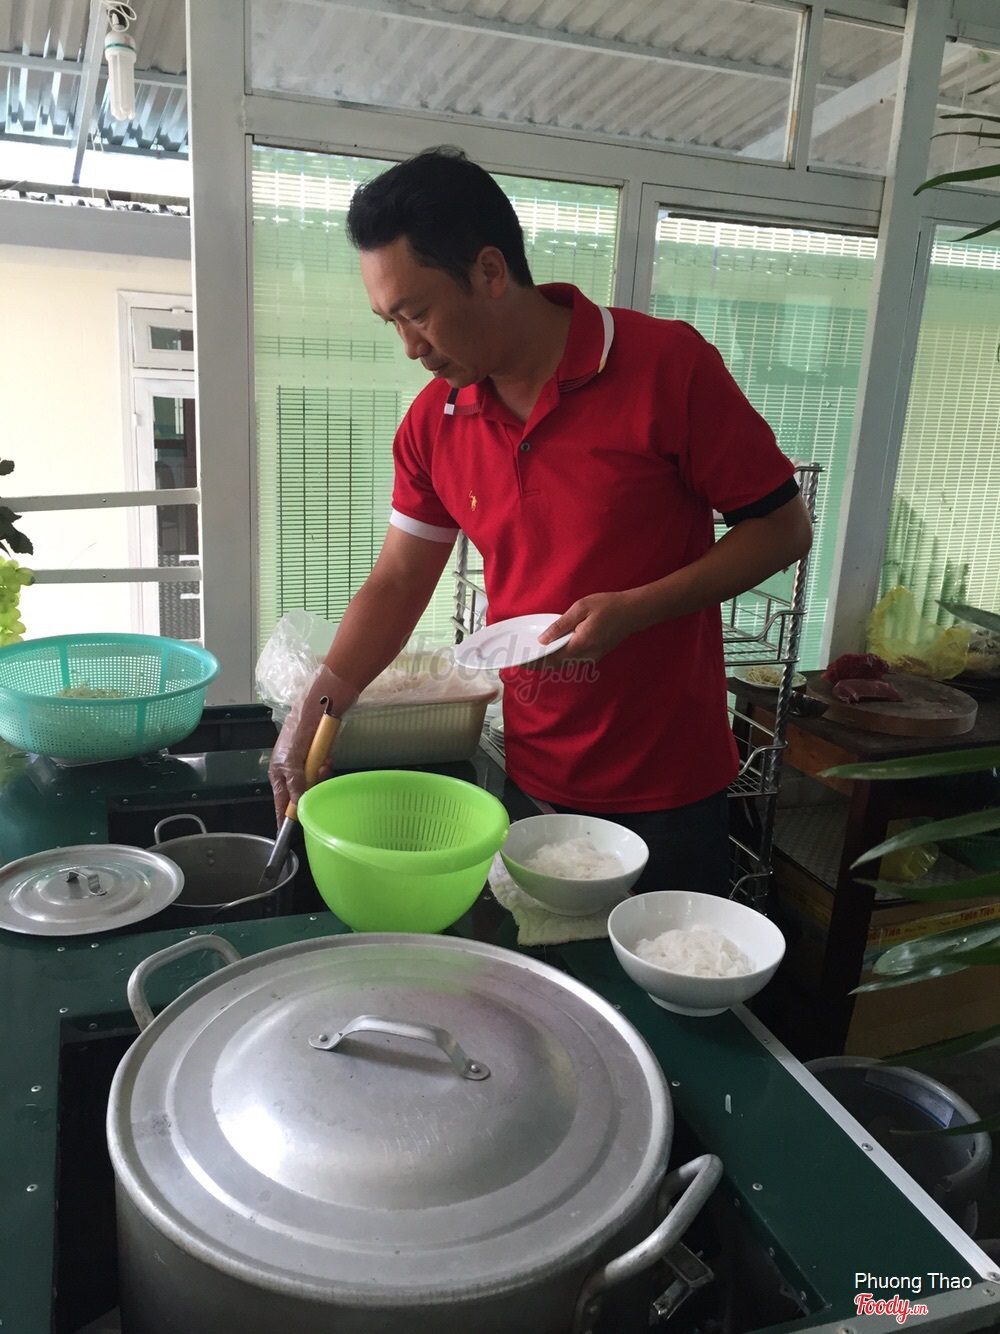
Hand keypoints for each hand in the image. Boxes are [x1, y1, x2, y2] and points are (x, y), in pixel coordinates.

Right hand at [268, 664, 357, 825]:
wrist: (315, 708)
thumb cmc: (297, 733)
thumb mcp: (292, 763)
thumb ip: (296, 786)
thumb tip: (299, 808)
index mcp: (277, 774)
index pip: (281, 803)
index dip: (284, 818)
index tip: (287, 834)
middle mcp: (290, 772)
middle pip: (301, 794)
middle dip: (311, 788)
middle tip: (318, 774)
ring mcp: (304, 765)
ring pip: (314, 783)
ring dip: (321, 775)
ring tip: (324, 762)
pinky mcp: (318, 757)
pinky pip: (323, 770)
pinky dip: (326, 766)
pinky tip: (328, 757)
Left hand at [530, 591, 643, 668]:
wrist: (634, 612)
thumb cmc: (608, 605)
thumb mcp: (581, 608)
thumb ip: (561, 625)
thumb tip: (543, 639)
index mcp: (581, 644)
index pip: (552, 658)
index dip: (535, 661)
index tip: (521, 662)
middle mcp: (586, 656)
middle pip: (557, 664)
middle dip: (539, 663)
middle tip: (522, 659)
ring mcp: (592, 657)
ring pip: (565, 663)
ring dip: (550, 661)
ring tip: (534, 656)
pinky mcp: (596, 655)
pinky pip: (574, 660)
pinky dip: (561, 657)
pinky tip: (553, 650)